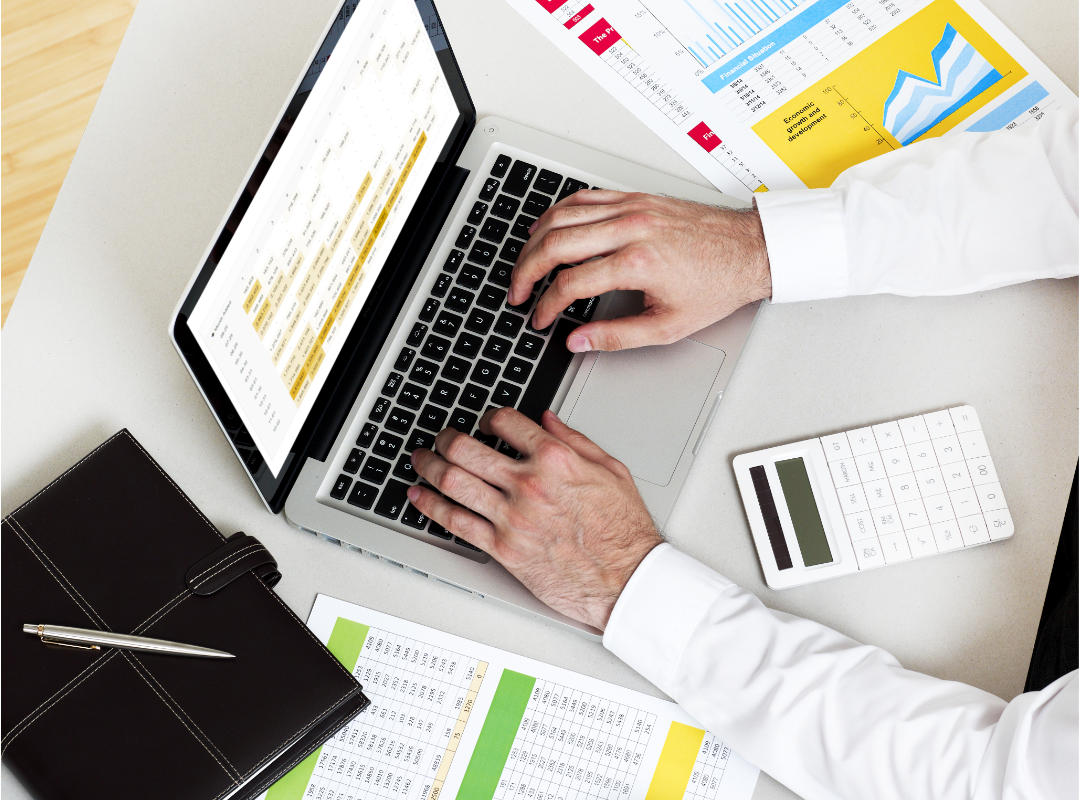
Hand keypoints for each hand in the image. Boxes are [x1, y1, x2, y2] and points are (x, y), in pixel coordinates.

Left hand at [408, 408, 662, 630]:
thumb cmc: (624, 531)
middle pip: (467, 448)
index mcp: (556, 459)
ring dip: (429, 466)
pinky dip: (429, 507)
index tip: (484, 422)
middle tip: (442, 437)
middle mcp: (529, 484)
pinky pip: (455, 522)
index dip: (489, 417)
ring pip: (453, 481)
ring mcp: (511, 517)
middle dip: (447, 438)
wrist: (627, 580)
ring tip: (422, 460)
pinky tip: (419, 497)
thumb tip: (548, 421)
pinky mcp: (502, 548)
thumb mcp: (611, 470)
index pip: (506, 422)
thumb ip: (575, 441)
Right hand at [510, 190, 770, 352]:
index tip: (540, 319)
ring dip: (535, 240)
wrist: (751, 250)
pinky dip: (558, 213)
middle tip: (517, 291)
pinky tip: (547, 228)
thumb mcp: (669, 326)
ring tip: (525, 264)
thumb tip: (578, 342)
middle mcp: (631, 228)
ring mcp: (632, 208)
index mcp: (638, 263)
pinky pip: (584, 197)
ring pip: (563, 215)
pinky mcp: (636, 197)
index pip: (571, 283)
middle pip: (556, 243)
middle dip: (527, 271)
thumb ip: (617, 337)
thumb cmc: (717, 285)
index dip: (546, 305)